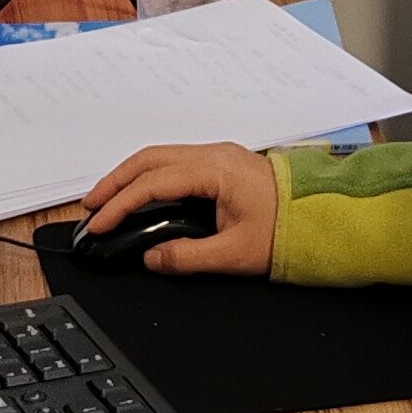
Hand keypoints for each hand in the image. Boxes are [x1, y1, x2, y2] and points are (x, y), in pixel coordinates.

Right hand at [72, 142, 279, 275]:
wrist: (321, 217)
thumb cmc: (287, 229)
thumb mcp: (234, 255)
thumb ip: (187, 257)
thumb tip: (152, 257)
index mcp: (215, 170)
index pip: (153, 183)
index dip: (120, 204)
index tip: (100, 224)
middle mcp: (213, 155)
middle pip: (148, 159)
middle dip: (114, 182)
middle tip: (90, 207)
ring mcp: (217, 156)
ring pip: (159, 157)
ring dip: (129, 177)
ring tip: (107, 201)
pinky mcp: (220, 164)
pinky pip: (174, 163)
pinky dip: (149, 177)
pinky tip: (139, 194)